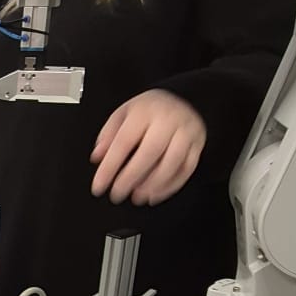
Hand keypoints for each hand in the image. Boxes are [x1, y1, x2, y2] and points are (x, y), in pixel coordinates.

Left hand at [90, 90, 205, 205]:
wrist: (185, 98)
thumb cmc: (150, 109)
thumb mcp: (124, 113)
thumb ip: (109, 134)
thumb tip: (98, 158)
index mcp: (144, 111)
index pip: (124, 141)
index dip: (110, 167)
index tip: (99, 185)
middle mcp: (168, 120)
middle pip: (149, 152)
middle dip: (131, 178)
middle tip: (118, 194)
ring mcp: (186, 132)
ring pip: (172, 163)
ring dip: (153, 185)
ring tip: (137, 197)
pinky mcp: (198, 144)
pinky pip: (186, 169)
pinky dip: (171, 186)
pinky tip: (156, 194)